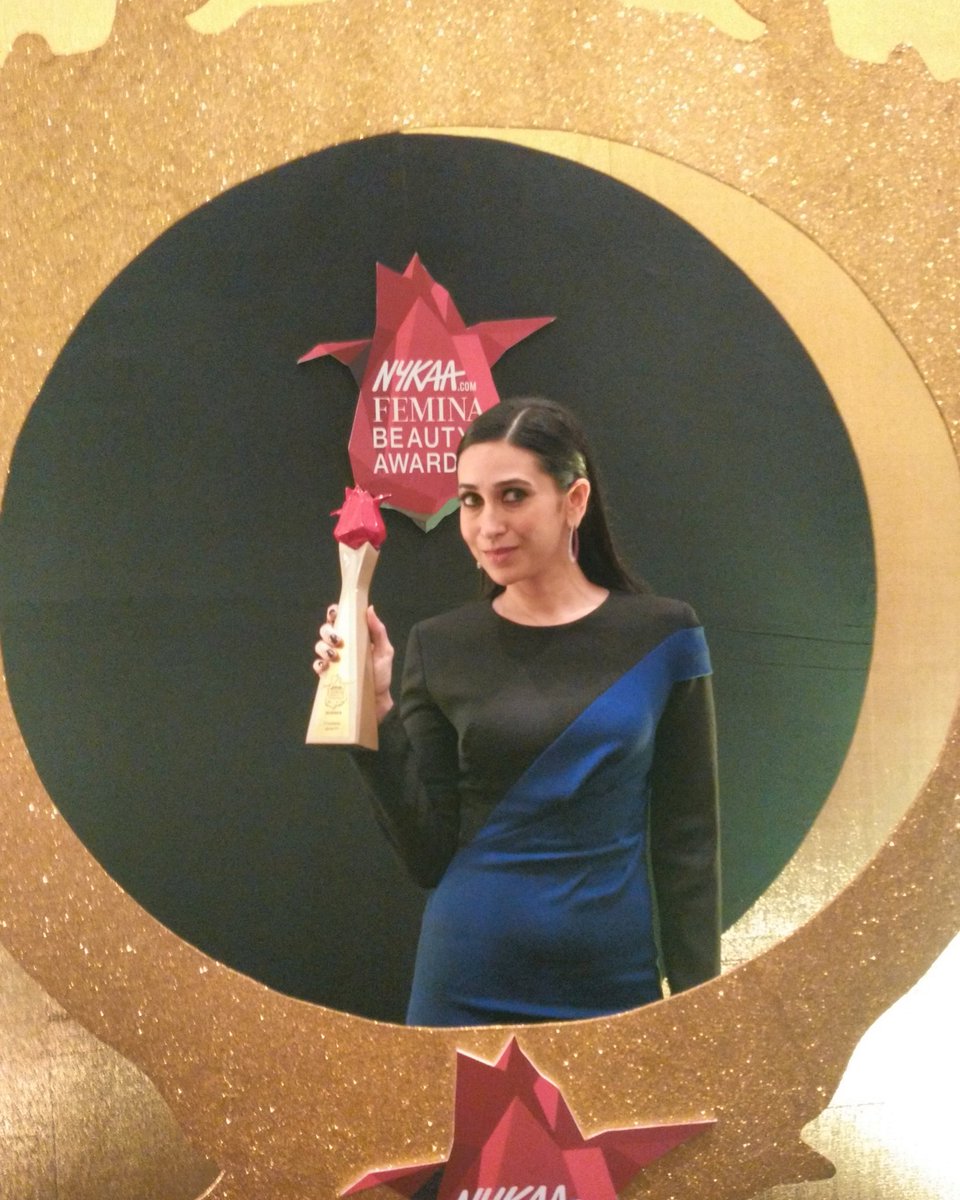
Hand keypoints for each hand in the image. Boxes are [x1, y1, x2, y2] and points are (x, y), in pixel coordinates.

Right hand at [314, 603, 394, 721]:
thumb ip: (378, 631)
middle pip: (325, 630)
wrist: (377, 701)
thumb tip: (370, 609)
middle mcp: (341, 645)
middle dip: (328, 631)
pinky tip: (326, 666)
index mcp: (354, 636)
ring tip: (335, 655)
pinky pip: (317, 665)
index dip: (334, 613)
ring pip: (319, 645)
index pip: (340, 618)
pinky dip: (319, 664)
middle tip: (338, 640)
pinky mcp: (327, 675)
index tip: (335, 614)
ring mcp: (333, 660)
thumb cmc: (381, 675)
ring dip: (323, 647)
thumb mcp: (385, 651)